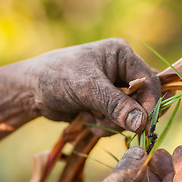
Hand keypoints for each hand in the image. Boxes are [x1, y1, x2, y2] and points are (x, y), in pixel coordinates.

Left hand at [27, 38, 160, 133]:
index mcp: (122, 55)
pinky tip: (89, 120)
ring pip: (132, 113)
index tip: (143, 124)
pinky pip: (119, 121)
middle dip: (130, 114)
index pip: (150, 80)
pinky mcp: (107, 104)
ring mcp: (115, 88)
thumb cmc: (56, 77)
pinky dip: (106, 126)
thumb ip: (116, 104)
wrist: (31, 90)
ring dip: (115, 122)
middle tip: (112, 122)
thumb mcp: (87, 87)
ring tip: (93, 118)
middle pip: (144, 98)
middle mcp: (123, 70)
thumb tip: (141, 123)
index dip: (150, 103)